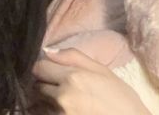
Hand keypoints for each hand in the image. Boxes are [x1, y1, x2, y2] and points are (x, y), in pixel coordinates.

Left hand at [33, 47, 150, 114]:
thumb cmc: (120, 98)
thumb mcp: (102, 70)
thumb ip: (73, 57)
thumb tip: (47, 50)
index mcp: (72, 78)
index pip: (39, 68)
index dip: (44, 67)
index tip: (51, 70)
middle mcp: (62, 97)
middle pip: (38, 86)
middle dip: (46, 84)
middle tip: (61, 86)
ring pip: (41, 104)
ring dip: (48, 101)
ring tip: (69, 100)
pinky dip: (52, 112)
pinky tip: (69, 110)